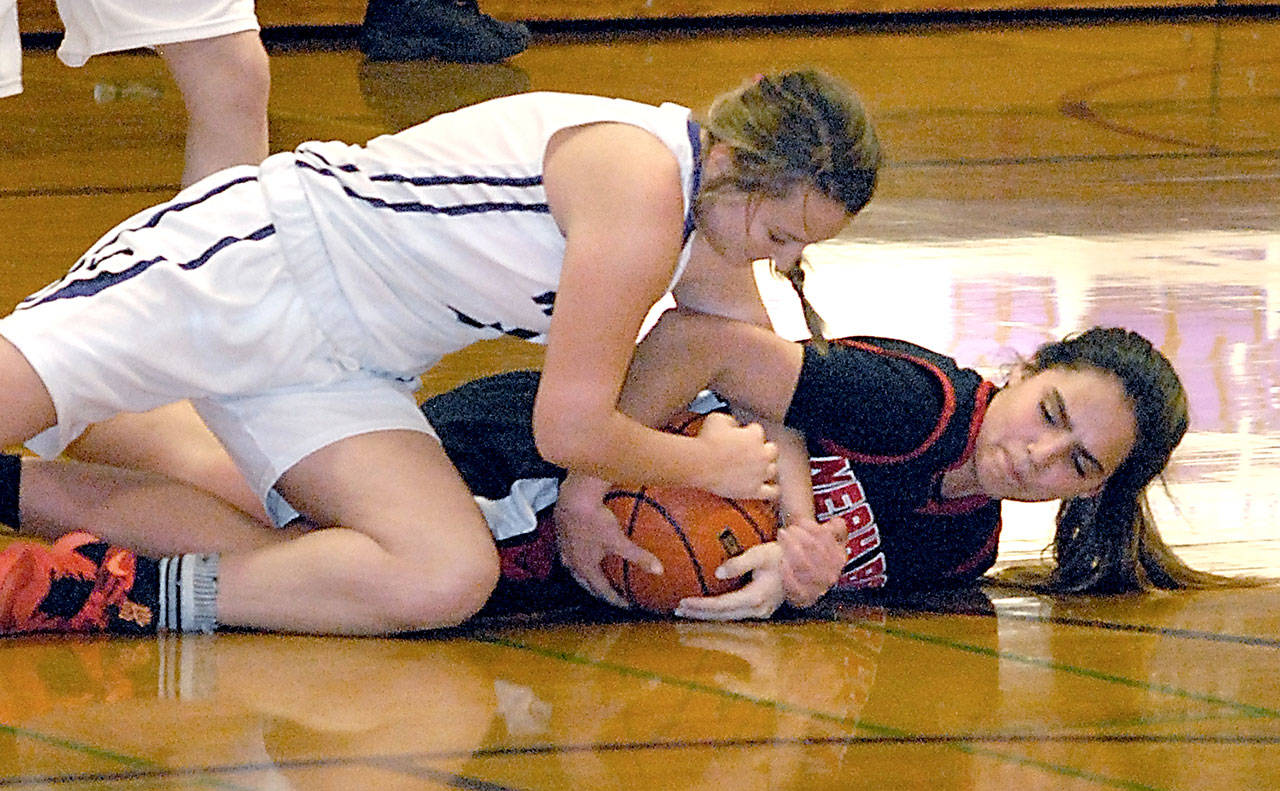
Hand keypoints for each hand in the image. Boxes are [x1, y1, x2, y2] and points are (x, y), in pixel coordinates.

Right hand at [553, 484, 661, 608]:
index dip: (615, 599)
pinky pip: (570, 550)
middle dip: (598, 590)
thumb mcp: (619, 540)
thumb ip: (639, 556)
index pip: (601, 590)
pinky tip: (584, 548)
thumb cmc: (596, 521)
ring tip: (596, 574)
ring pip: (574, 568)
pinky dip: (579, 555)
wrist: (574, 498)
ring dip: (586, 574)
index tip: (626, 603)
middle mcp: (571, 562)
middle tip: (611, 594)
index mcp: (585, 567)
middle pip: (585, 583)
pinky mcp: (560, 532)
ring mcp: (564, 548)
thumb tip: (659, 570)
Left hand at [672, 542, 784, 620]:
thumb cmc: (782, 555)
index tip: (683, 602)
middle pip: (722, 616)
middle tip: (677, 609)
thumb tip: (717, 572)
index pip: (722, 605)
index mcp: (756, 597)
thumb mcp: (761, 553)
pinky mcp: (760, 610)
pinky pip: (734, 614)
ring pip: (728, 618)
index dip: (701, 605)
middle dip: (699, 614)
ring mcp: (760, 612)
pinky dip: (718, 612)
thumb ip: (739, 562)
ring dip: (706, 615)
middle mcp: (757, 609)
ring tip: (686, 611)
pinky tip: (706, 609)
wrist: (805, 564)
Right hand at [694, 412, 778, 500]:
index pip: (757, 431)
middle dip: (763, 448)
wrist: (699, 464)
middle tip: (751, 451)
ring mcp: (759, 473)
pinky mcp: (754, 490)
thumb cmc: (706, 442)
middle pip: (772, 450)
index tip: (741, 435)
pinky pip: (772, 492)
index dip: (748, 432)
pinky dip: (773, 490)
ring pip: (773, 469)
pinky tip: (771, 488)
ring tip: (758, 467)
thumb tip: (734, 425)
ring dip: (766, 467)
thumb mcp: (717, 419)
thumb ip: (731, 421)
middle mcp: (761, 454)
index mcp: (755, 436)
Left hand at [779, 516, 847, 607]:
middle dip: (800, 538)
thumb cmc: (812, 552)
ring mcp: (819, 588)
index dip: (814, 529)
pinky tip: (782, 561)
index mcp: (840, 558)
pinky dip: (789, 573)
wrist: (799, 579)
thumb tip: (837, 523)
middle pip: (817, 552)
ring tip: (782, 539)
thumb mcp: (826, 537)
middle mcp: (832, 575)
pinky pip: (797, 587)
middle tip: (786, 531)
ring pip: (806, 567)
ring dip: (792, 550)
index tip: (801, 522)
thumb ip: (836, 528)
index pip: (829, 541)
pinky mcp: (805, 599)